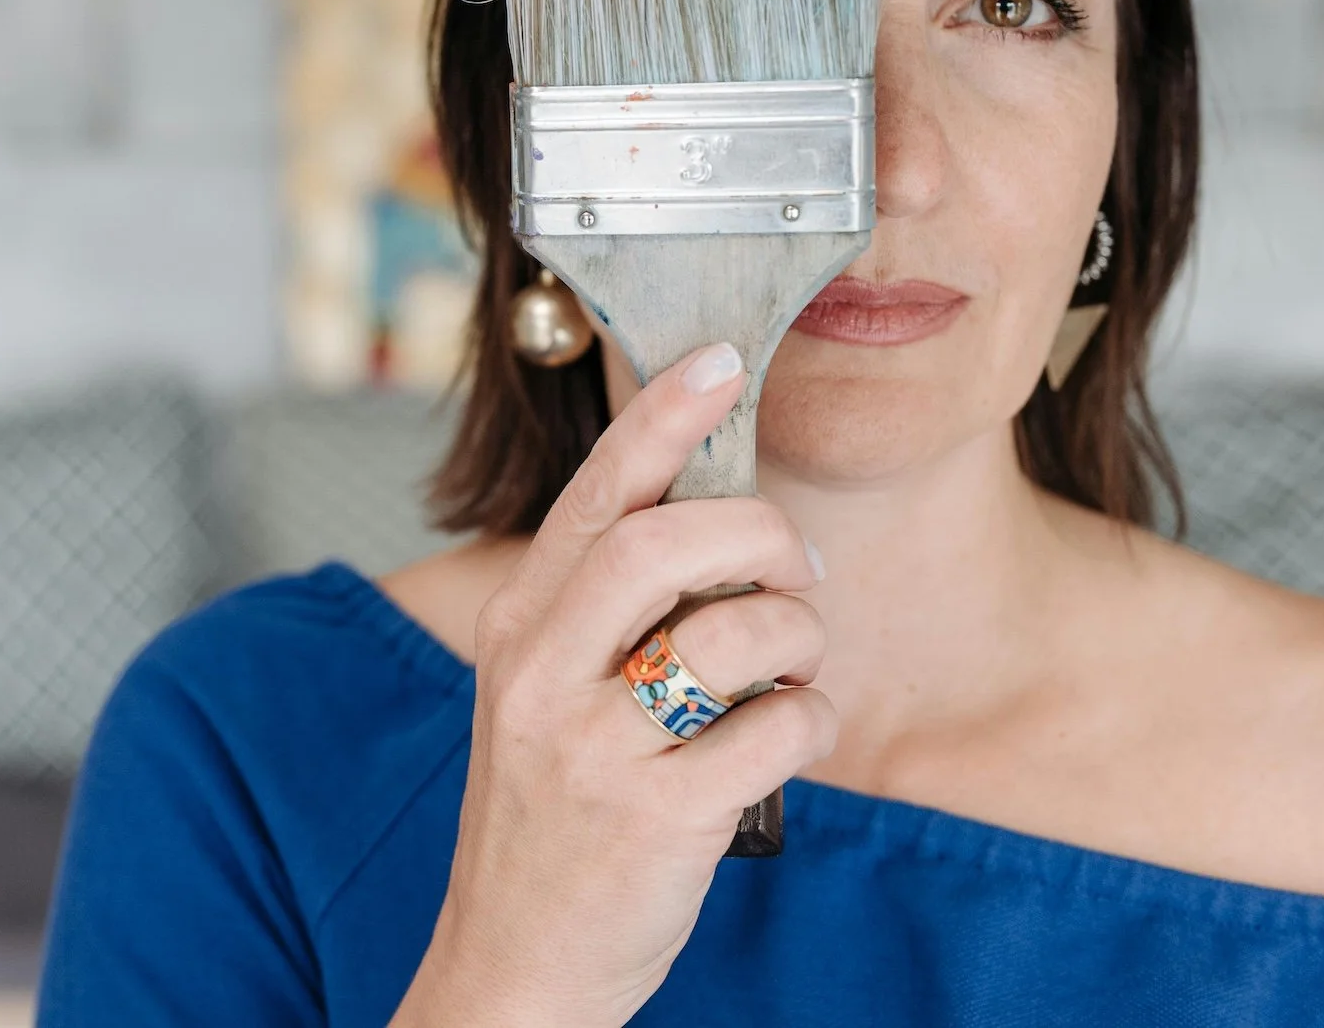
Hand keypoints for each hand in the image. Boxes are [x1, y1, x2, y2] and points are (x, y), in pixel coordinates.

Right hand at [390, 342, 835, 1027]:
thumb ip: (599, 611)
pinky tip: (785, 737)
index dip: (660, 418)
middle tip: (793, 564)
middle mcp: (539, 675)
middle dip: (757, 533)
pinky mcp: (656, 818)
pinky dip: (810, 720)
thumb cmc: (551, 815)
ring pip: (736, 634)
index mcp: (514, 628)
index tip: (719, 362)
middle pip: (661, 545)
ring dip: (798, 637)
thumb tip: (712, 518)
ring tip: (792, 668)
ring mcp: (591, 748)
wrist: (517, 961)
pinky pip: (778, 729)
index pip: (592, 496)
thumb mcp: (540, 694)